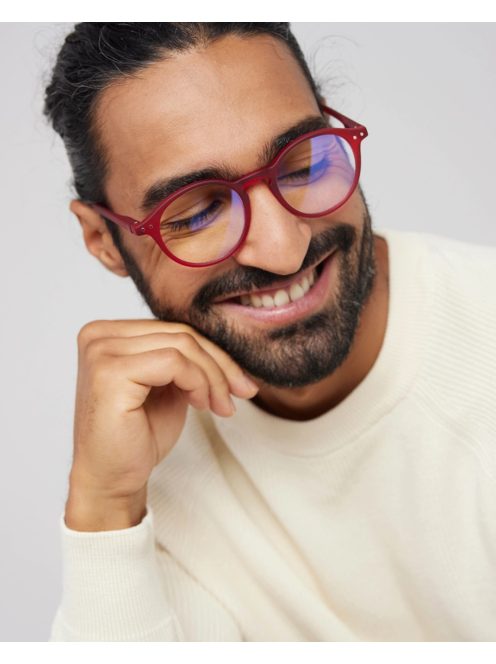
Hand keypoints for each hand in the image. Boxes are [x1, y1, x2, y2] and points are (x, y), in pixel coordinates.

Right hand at [65, 319, 257, 529]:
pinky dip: (197, 382)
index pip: (173, 327)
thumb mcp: (169, 386)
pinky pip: (173, 361)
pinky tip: (199, 405)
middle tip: (240, 393)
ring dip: (212, 377)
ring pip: (182, 345)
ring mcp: (101, 352)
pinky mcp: (109, 373)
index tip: (239, 382)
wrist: (111, 479)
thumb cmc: (136, 436)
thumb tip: (231, 345)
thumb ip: (186, 359)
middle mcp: (98, 336)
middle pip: (180, 333)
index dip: (213, 352)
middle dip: (220, 364)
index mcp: (108, 334)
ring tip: (218, 405)